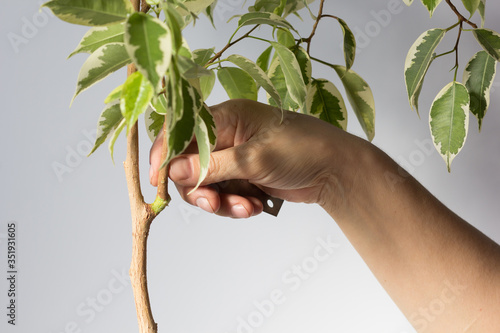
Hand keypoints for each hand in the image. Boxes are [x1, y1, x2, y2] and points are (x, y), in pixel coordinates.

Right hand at [149, 99, 362, 217]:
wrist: (335, 170)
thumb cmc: (301, 149)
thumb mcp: (254, 157)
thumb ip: (212, 166)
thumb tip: (173, 172)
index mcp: (226, 117)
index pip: (182, 131)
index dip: (165, 154)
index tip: (157, 180)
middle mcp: (226, 136)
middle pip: (190, 165)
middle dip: (200, 188)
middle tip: (212, 203)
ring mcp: (235, 158)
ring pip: (207, 185)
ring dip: (221, 201)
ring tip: (245, 207)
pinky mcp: (245, 177)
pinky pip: (226, 195)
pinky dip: (236, 205)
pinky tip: (255, 206)